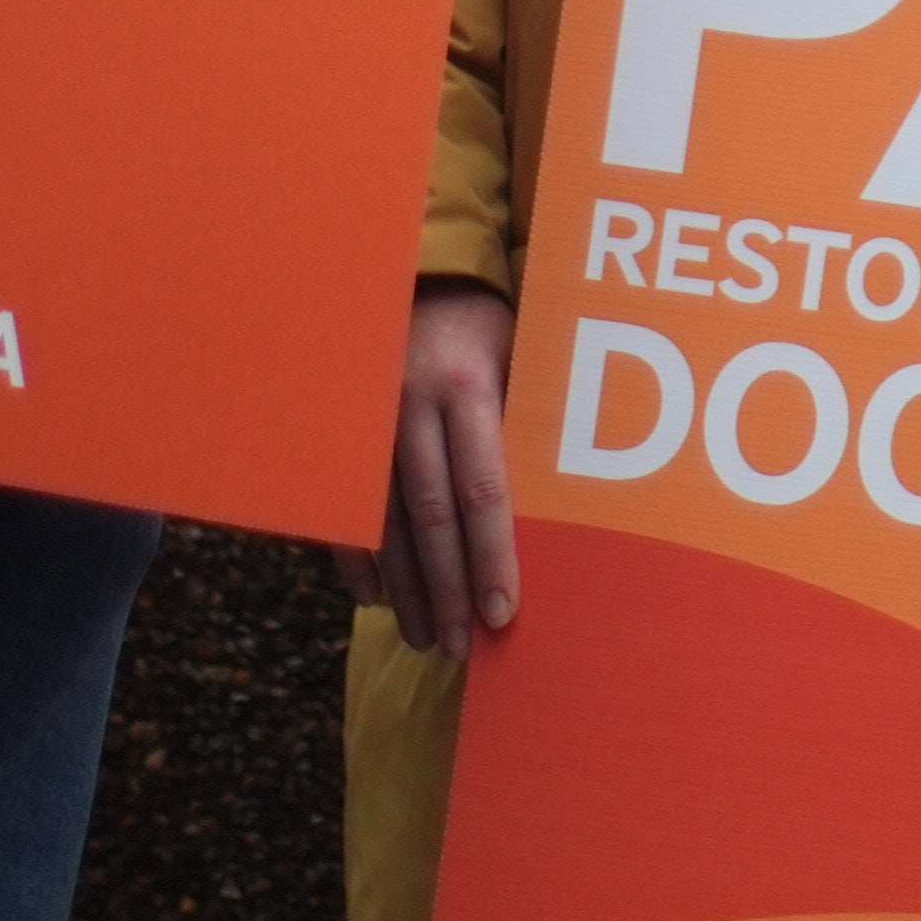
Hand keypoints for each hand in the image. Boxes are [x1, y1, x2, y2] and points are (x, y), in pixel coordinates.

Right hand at [330, 277, 518, 654]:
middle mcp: (410, 406)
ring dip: (404, 586)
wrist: (411, 272)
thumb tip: (577, 498)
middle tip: (458, 648)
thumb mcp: (522, 349)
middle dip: (445, 589)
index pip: (482, 488)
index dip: (491, 555)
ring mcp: (369, 419)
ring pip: (384, 519)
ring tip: (422, 637)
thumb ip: (535, 416)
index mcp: (466, 387)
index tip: (501, 611)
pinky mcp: (343, 430)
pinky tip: (376, 599)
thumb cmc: (486, 321)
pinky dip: (359, 555)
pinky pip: (347, 504)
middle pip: (430, 517)